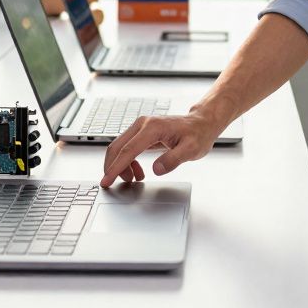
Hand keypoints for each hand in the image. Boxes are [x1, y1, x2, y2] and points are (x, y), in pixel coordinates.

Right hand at [100, 109, 224, 187]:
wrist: (201, 123)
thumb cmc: (197, 134)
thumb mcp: (191, 150)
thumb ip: (173, 159)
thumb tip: (156, 170)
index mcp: (152, 127)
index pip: (128, 150)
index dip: (115, 168)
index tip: (106, 181)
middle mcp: (142, 124)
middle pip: (117, 147)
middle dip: (112, 167)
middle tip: (112, 184)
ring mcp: (141, 127)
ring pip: (120, 148)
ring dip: (121, 166)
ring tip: (135, 179)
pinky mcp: (141, 133)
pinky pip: (127, 148)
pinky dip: (127, 162)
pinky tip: (138, 172)